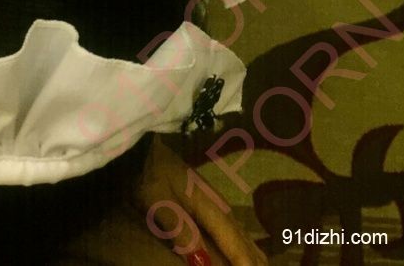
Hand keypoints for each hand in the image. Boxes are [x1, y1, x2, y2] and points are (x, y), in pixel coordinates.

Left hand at [133, 134, 267, 265]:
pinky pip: (233, 226)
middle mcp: (218, 204)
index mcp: (208, 205)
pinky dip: (243, 242)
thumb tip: (205, 262)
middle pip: (242, 238)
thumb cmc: (149, 176)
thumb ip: (182, 232)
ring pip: (240, 232)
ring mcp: (214, 200)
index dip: (243, 262)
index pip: (233, 241)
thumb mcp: (160, 204)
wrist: (143, 149)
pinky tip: (245, 247)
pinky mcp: (208, 199)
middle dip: (253, 259)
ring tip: (259, 265)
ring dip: (251, 252)